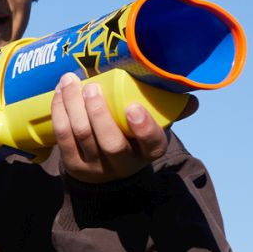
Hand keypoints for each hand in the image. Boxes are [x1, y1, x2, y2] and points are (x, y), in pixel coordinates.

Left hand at [52, 71, 168, 182]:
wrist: (105, 171)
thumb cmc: (133, 138)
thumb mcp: (154, 127)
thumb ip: (170, 111)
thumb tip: (193, 101)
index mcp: (148, 152)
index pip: (151, 144)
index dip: (143, 127)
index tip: (133, 107)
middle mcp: (122, 163)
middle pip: (109, 141)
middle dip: (98, 112)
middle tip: (91, 86)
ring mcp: (94, 166)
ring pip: (82, 135)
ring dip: (73, 106)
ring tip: (69, 81)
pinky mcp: (72, 164)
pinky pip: (63, 137)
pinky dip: (59, 113)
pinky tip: (59, 94)